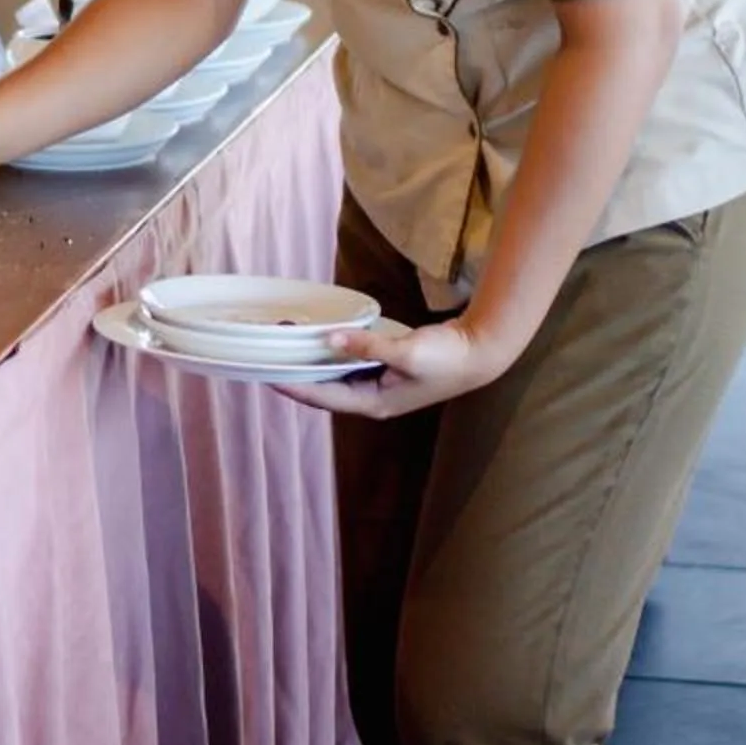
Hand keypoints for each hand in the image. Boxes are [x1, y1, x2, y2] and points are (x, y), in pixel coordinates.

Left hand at [273, 317, 516, 419]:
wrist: (478, 353)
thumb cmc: (446, 358)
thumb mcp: (406, 351)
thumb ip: (368, 347)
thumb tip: (330, 340)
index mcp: (374, 404)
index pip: (324, 398)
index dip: (294, 387)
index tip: (267, 376)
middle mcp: (372, 400)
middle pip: (324, 391)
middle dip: (296, 374)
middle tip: (268, 355)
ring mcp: (378, 387)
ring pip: (334, 379)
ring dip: (312, 365)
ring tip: (285, 347)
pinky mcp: (384, 373)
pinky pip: (347, 367)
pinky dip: (331, 356)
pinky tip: (318, 342)